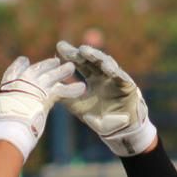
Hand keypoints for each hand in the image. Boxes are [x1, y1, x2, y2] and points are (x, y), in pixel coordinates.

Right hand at [0, 55, 85, 160]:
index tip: (26, 61)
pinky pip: (63, 90)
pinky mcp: (47, 94)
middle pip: (38, 69)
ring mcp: (36, 85)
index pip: (16, 68)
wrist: (8, 123)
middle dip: (47, 65)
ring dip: (62, 71)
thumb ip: (3, 107)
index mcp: (9, 82)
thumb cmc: (0, 121)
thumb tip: (0, 115)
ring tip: (70, 68)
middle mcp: (23, 80)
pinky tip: (81, 88)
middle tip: (55, 61)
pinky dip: (72, 90)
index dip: (22, 65)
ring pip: (52, 75)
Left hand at [56, 41, 155, 156]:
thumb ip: (66, 97)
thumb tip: (48, 88)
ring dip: (96, 57)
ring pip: (107, 63)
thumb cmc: (98, 118)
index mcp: (92, 78)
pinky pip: (121, 76)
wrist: (117, 130)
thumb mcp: (78, 107)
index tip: (59, 46)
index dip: (71, 54)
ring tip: (86, 52)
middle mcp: (104, 75)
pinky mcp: (127, 85)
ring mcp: (116, 79)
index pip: (81, 63)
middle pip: (93, 59)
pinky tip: (107, 68)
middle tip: (72, 48)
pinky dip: (114, 72)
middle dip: (83, 52)